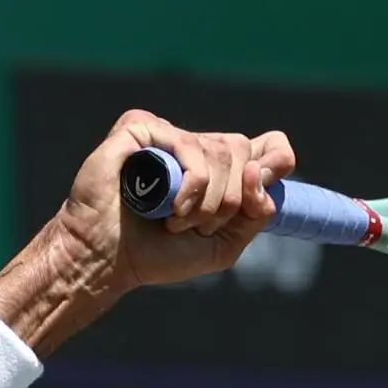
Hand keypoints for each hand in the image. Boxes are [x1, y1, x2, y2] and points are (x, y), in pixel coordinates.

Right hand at [0, 109, 296, 354]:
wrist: (110, 259)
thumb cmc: (159, 254)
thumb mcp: (223, 244)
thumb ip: (254, 215)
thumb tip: (262, 175)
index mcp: (218, 170)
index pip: (269, 146)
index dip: (277, 162)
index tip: (259, 197)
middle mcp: (196, 146)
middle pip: (246, 152)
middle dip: (231, 201)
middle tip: (198, 225)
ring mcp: (169, 135)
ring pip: (223, 151)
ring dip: (208, 202)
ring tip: (176, 221)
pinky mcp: (142, 128)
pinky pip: (190, 144)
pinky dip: (190, 185)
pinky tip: (168, 206)